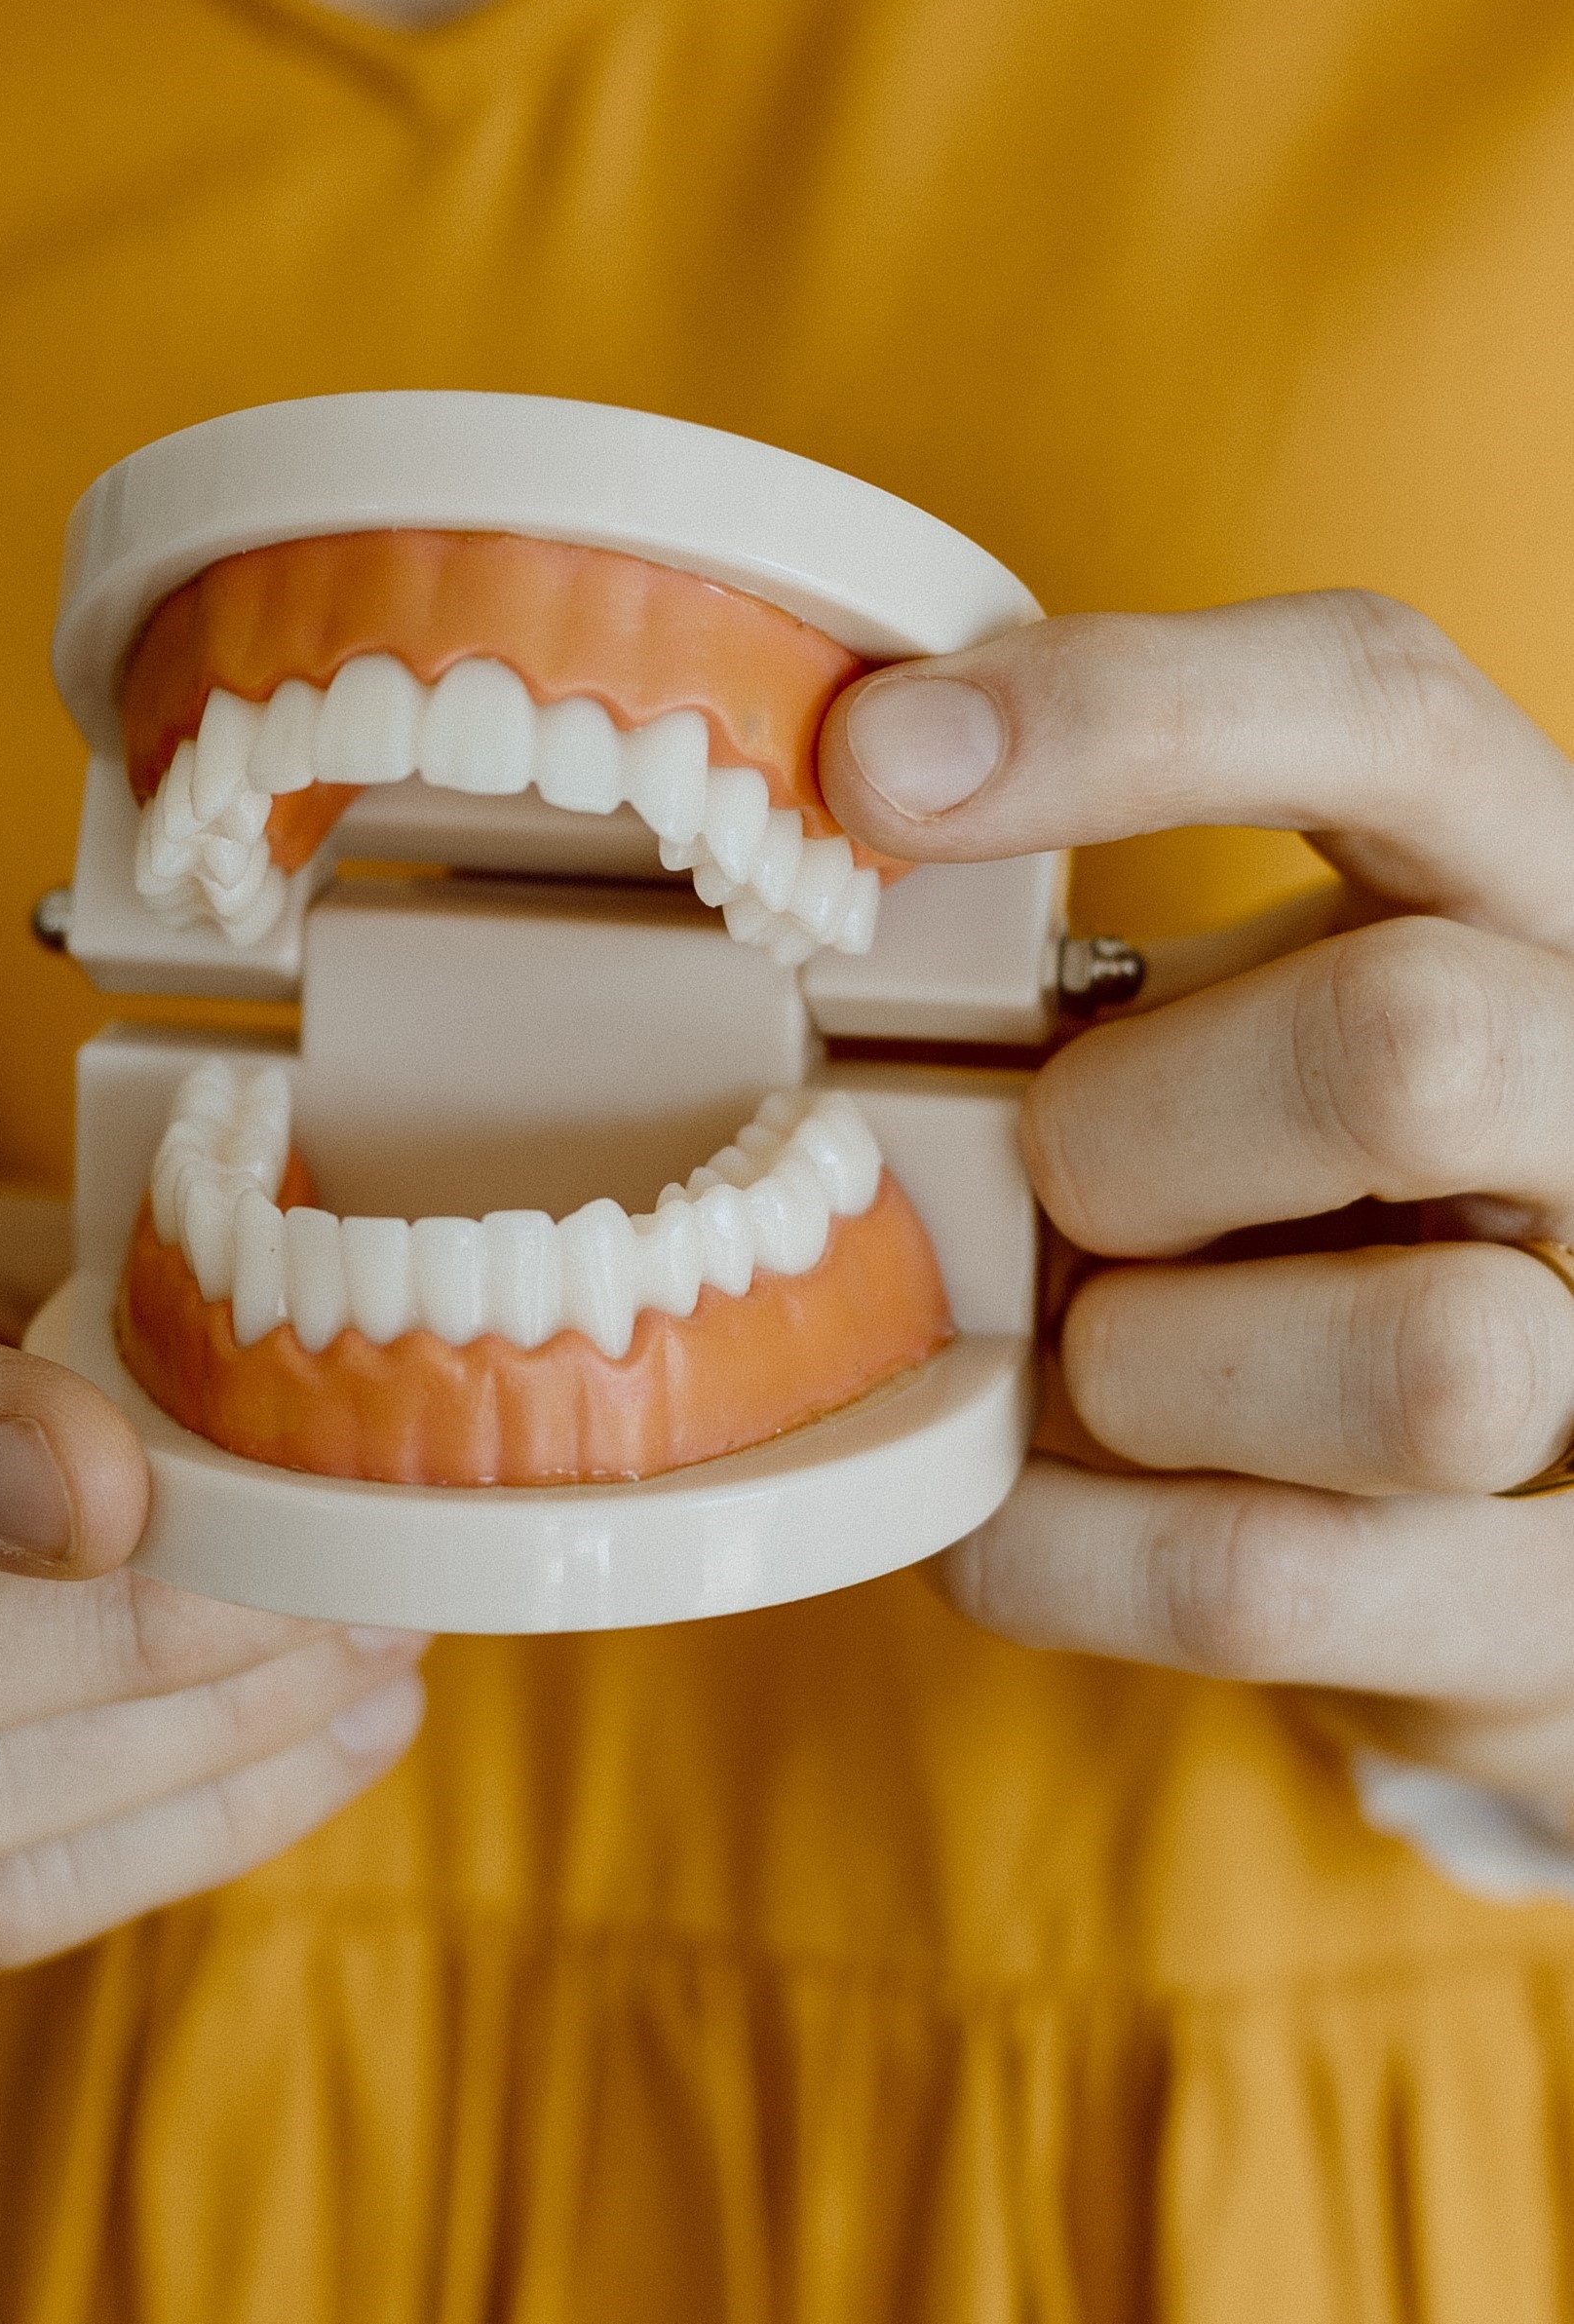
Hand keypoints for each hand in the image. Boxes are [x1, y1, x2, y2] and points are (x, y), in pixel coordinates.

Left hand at [818, 592, 1573, 1825]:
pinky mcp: (1570, 1614)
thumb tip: (824, 851)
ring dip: (1148, 1368)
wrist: (1482, 1513)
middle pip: (1410, 1043)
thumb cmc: (1294, 1218)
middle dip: (1133, 1135)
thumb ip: (1097, 957)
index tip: (870, 767)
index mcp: (1529, 894)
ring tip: (1091, 1358)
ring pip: (1422, 1358)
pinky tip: (1027, 1495)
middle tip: (1048, 1184)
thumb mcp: (1235, 1025)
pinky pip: (1264, 1580)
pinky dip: (1063, 1542)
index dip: (1127, 714)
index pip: (1385, 709)